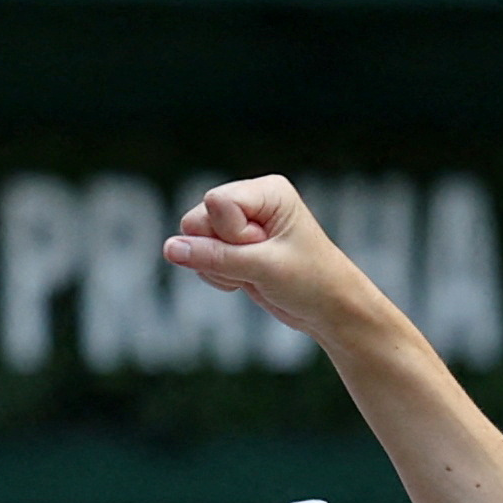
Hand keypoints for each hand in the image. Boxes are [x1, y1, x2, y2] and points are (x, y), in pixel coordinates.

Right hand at [166, 176, 378, 342]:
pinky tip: (247, 280)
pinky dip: (218, 276)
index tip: (265, 248)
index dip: (231, 234)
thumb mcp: (264, 269)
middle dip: (222, 252)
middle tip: (261, 265)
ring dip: (219, 267)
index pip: (216, 203)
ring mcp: (239, 224)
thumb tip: (170, 249)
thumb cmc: (312, 283)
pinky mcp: (232, 246)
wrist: (332, 311)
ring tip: (256, 274)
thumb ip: (215, 258)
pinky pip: (198, 258)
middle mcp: (250, 201)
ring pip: (194, 241)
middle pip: (198, 220)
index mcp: (267, 191)